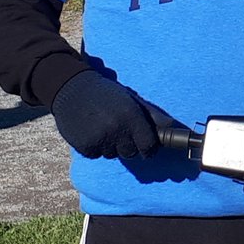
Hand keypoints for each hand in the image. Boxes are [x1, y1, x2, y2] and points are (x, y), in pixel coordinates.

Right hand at [50, 70, 171, 157]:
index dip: (148, 148)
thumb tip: (172, 127)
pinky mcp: (85, 146)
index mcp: (131, 116)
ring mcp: (100, 139)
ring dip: (111, 146)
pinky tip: (91, 131)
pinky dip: (95, 147)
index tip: (145, 146)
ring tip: (103, 127)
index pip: (148, 146)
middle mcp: (117, 130)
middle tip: (120, 131)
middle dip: (128, 145)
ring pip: (113, 155)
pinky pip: (97, 155)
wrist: (72, 88)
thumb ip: (152, 115)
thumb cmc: (106, 93)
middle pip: (131, 153)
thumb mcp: (131, 99)